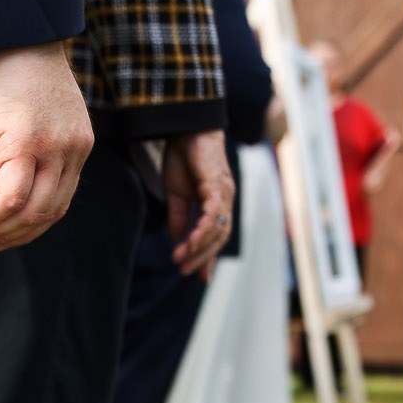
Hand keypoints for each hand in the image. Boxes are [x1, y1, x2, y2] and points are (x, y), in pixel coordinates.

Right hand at [0, 43, 93, 250]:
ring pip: (28, 213)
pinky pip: (10, 198)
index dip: (23, 230)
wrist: (8, 37)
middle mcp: (73, 151)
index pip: (57, 206)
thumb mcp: (15, 130)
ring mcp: (55, 148)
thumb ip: (10, 168)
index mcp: (76, 148)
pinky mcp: (30, 143)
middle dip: (6, 236)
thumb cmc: (9, 77)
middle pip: (45, 216)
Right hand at [162, 130, 234, 279]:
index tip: (198, 276)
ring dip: (200, 248)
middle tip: (186, 273)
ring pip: (218, 228)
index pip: (216, 234)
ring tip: (181, 260)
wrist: (186, 127)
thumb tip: (178, 239)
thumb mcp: (177, 193)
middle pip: (220, 236)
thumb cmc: (184, 156)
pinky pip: (212, 214)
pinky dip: (202, 231)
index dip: (208, 256)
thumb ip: (179, 216)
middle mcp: (225, 199)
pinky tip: (190, 243)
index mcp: (218, 201)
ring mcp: (224, 192)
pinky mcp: (216, 184)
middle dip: (203, 258)